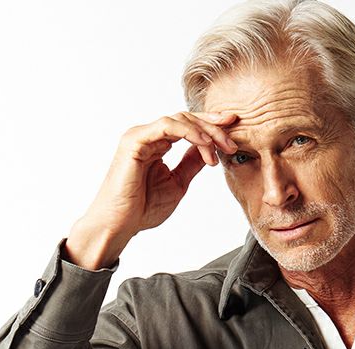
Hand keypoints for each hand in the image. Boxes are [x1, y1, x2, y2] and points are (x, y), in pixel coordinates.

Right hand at [65, 109, 239, 266]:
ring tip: (221, 149)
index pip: (188, 127)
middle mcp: (149, 136)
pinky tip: (205, 145)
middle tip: (233, 141)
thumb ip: (191, 164)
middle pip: (186, 119)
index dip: (212, 127)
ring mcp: (141, 135)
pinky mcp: (135, 140)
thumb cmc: (143, 209)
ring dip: (205, 132)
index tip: (234, 132)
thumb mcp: (178, 183)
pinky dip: (189, 132)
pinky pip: (166, 126)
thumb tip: (210, 151)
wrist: (120, 224)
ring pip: (179, 119)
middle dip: (213, 127)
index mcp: (158, 144)